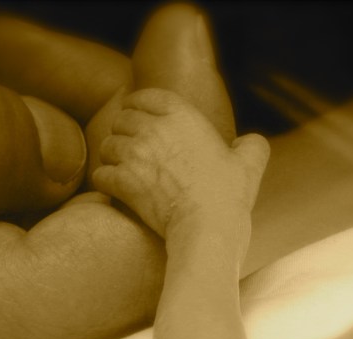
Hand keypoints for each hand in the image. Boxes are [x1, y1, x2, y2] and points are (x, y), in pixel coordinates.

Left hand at [94, 88, 269, 237]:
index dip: (136, 102)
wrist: (206, 228)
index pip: (146, 96)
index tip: (132, 109)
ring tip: (118, 166)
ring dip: (110, 155)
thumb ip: (252, 145)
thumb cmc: (228, 195)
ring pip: (107, 146)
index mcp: (181, 116)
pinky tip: (111, 186)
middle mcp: (153, 130)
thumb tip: (249, 142)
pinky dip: (104, 180)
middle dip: (121, 131)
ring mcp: (134, 155)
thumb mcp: (250, 164)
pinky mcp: (122, 182)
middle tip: (127, 144)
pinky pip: (100, 174)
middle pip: (121, 120)